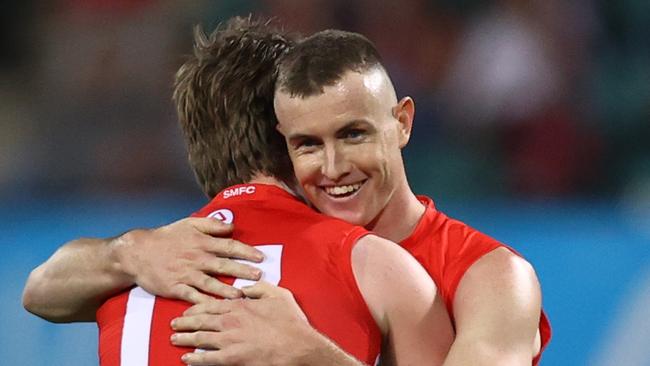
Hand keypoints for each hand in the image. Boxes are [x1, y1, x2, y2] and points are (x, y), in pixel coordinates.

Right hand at [114, 217, 263, 302]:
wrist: (138, 252)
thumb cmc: (167, 237)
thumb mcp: (190, 223)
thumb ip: (212, 224)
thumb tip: (233, 227)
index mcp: (202, 242)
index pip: (229, 247)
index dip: (247, 252)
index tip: (261, 258)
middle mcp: (197, 258)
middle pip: (224, 266)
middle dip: (243, 272)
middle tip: (259, 277)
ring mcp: (186, 274)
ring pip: (211, 283)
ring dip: (227, 290)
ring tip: (242, 295)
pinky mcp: (176, 288)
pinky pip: (193, 296)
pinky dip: (205, 302)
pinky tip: (216, 308)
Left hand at [170, 281, 314, 365]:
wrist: (298, 346)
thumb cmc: (290, 322)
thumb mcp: (278, 295)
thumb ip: (259, 288)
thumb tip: (246, 288)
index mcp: (240, 306)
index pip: (211, 305)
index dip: (196, 308)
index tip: (187, 311)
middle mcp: (231, 321)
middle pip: (201, 321)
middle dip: (185, 323)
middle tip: (174, 324)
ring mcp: (229, 340)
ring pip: (200, 338)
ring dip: (185, 338)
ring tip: (174, 339)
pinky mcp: (232, 358)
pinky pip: (207, 359)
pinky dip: (195, 359)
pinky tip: (186, 359)